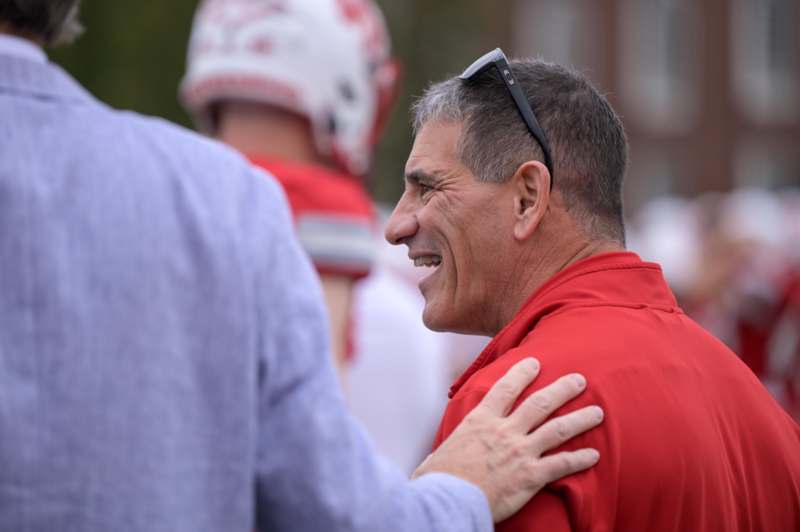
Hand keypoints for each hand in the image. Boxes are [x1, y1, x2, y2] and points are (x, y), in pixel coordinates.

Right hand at [412, 358, 602, 521]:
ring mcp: (520, 452)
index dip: (522, 373)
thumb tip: (441, 453)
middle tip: (579, 379)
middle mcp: (504, 431)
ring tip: (598, 412)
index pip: (505, 389)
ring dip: (580, 419)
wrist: (448, 499)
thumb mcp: (440, 451)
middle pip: (539, 403)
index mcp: (481, 420)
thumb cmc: (439, 478)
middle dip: (563, 389)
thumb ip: (450, 446)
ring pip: (557, 429)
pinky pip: (562, 464)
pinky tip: (594, 455)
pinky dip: (580, 459)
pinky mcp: (530, 476)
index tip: (535, 362)